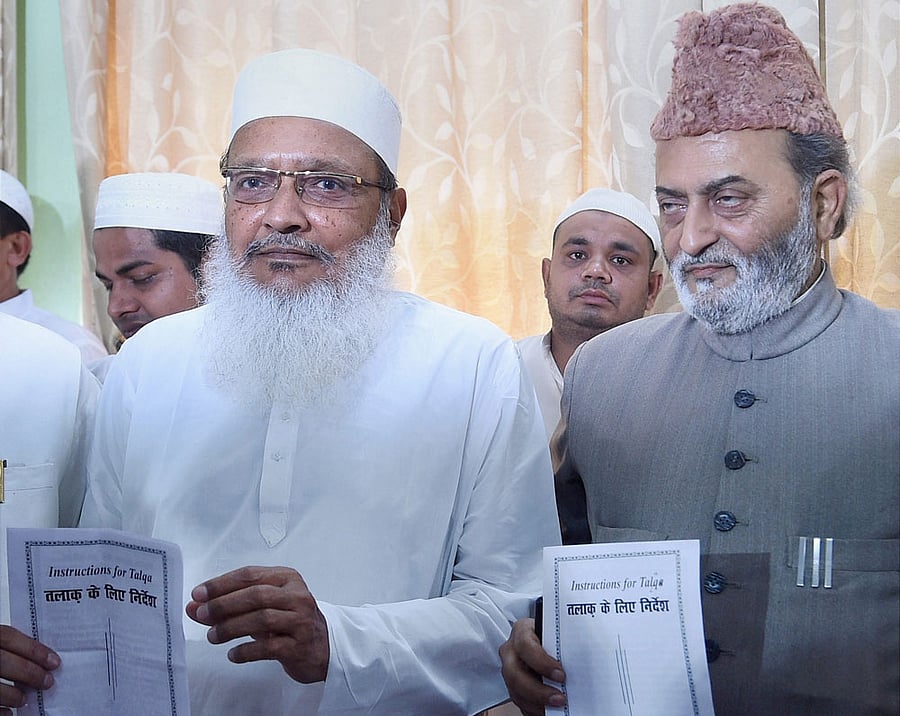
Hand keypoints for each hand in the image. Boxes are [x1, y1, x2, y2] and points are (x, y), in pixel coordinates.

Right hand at [0, 625, 59, 713]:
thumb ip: (4, 647)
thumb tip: (38, 656)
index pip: (8, 637)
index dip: (33, 649)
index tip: (53, 661)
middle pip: (3, 663)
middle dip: (29, 673)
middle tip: (46, 682)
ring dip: (13, 695)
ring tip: (24, 699)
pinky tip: (8, 712)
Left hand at [185, 566, 328, 683]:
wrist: (323, 647)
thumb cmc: (289, 621)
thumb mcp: (263, 607)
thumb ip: (230, 604)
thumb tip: (195, 606)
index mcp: (288, 578)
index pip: (250, 575)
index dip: (222, 584)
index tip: (199, 594)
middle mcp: (297, 596)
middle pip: (256, 595)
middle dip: (223, 604)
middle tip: (202, 614)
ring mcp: (300, 620)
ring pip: (261, 619)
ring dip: (231, 628)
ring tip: (213, 636)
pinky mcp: (299, 645)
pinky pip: (268, 647)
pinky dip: (245, 651)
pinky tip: (232, 654)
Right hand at [499, 618, 565, 715]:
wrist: (547, 639)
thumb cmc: (552, 635)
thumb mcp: (557, 633)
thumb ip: (564, 644)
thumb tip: (581, 660)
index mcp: (521, 631)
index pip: (525, 645)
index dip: (541, 662)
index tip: (560, 674)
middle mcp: (511, 651)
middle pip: (515, 674)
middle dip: (538, 691)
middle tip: (560, 698)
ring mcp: (510, 670)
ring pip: (516, 692)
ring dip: (537, 704)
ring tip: (558, 706)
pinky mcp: (513, 686)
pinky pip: (520, 702)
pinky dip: (535, 709)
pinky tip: (549, 709)